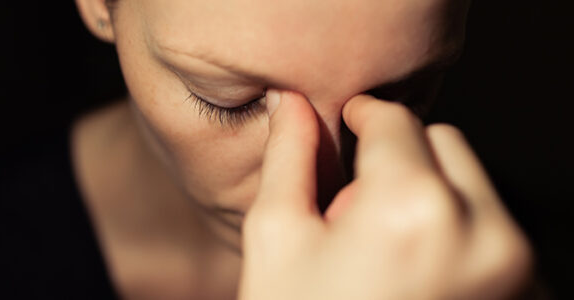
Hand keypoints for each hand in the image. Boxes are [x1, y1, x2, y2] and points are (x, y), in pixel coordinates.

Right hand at [238, 89, 531, 299]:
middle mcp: (482, 233)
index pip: (396, 121)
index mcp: (412, 210)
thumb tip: (293, 106)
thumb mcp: (278, 239)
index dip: (364, 114)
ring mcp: (516, 271)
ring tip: (384, 244)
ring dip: (430, 190)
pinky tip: (414, 270)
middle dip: (399, 154)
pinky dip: (456, 227)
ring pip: (473, 183)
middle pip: (443, 143)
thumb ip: (289, 160)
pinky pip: (492, 227)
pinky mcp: (525, 293)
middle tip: (357, 202)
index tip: (350, 119)